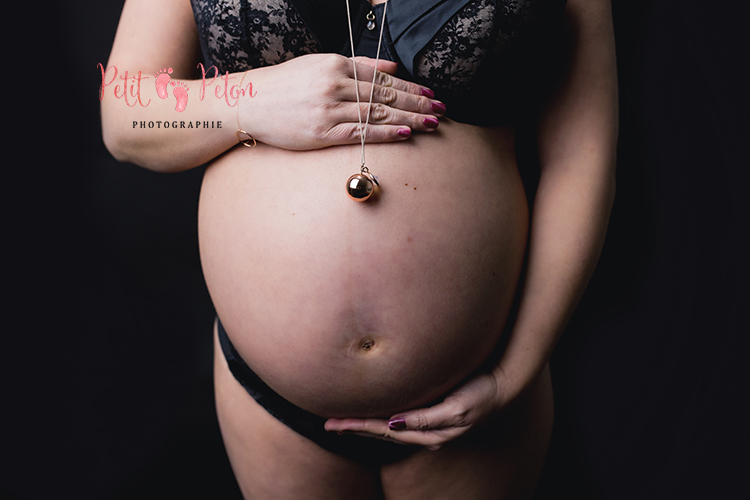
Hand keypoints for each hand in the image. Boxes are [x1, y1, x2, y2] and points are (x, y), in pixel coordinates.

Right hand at [243, 53, 443, 149]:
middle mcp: (335, 85)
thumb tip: (392, 68)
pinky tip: (406, 133)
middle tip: (441, 109)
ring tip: (432, 123)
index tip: (431, 93)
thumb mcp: (320, 65)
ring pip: (378, 112)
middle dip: (418, 103)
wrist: (249, 102)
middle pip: (386, 94)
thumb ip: (358, 65)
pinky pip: (361, 132)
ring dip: (409, 118)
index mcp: (336, 65)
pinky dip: (386, 132)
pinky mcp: (322, 132)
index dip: (411, 87)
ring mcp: (329, 109)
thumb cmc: (285, 86)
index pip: (383, 78)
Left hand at [325, 370, 517, 450]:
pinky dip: (384, 418)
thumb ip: (426, 419)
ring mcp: (431, 422)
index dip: (359, 427)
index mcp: (429, 432)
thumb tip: (394, 424)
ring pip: (391, 426)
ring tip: (345, 422)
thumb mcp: (456, 409)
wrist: (505, 382)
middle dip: (357, 428)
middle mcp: (427, 431)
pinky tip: (377, 415)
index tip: (335, 424)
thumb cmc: (482, 394)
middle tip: (329, 425)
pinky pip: (402, 417)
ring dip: (367, 424)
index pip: (385, 431)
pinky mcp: (435, 410)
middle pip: (383, 431)